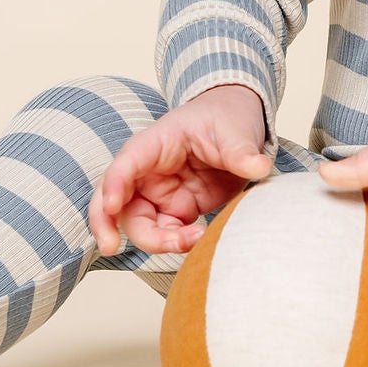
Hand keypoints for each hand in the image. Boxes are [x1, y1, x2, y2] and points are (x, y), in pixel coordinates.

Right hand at [91, 87, 274, 259]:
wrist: (238, 125)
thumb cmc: (225, 118)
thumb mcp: (234, 130)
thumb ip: (241, 151)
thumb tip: (258, 167)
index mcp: (154, 144)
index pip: (125, 164)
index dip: (113, 185)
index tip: (112, 206)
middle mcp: (148, 172)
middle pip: (116, 202)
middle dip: (109, 225)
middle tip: (111, 248)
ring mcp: (161, 194)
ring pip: (139, 225)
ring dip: (157, 240)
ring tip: (195, 238)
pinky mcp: (178, 211)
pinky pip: (166, 234)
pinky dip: (178, 244)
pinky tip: (202, 239)